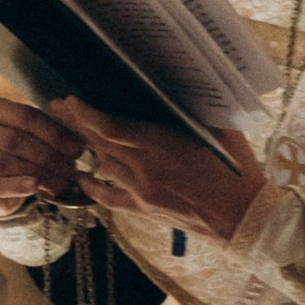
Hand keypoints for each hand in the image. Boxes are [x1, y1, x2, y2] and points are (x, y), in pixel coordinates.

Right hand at [0, 96, 85, 219]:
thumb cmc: (13, 152)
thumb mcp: (27, 135)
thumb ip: (47, 134)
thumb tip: (77, 145)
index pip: (24, 116)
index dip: (53, 133)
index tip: (77, 149)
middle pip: (14, 140)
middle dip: (48, 156)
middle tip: (71, 169)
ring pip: (4, 162)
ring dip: (38, 173)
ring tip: (61, 182)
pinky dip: (16, 186)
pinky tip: (35, 187)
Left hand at [55, 100, 266, 243]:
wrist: (244, 218)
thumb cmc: (237, 172)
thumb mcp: (220, 131)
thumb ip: (193, 110)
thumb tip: (175, 87)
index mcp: (162, 146)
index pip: (109, 127)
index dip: (85, 112)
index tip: (71, 99)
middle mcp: (145, 170)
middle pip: (99, 143)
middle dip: (77, 122)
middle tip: (60, 106)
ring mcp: (142, 193)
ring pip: (103, 166)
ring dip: (88, 147)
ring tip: (76, 131)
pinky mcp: (145, 211)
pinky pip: (109, 198)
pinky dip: (93, 185)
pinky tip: (81, 176)